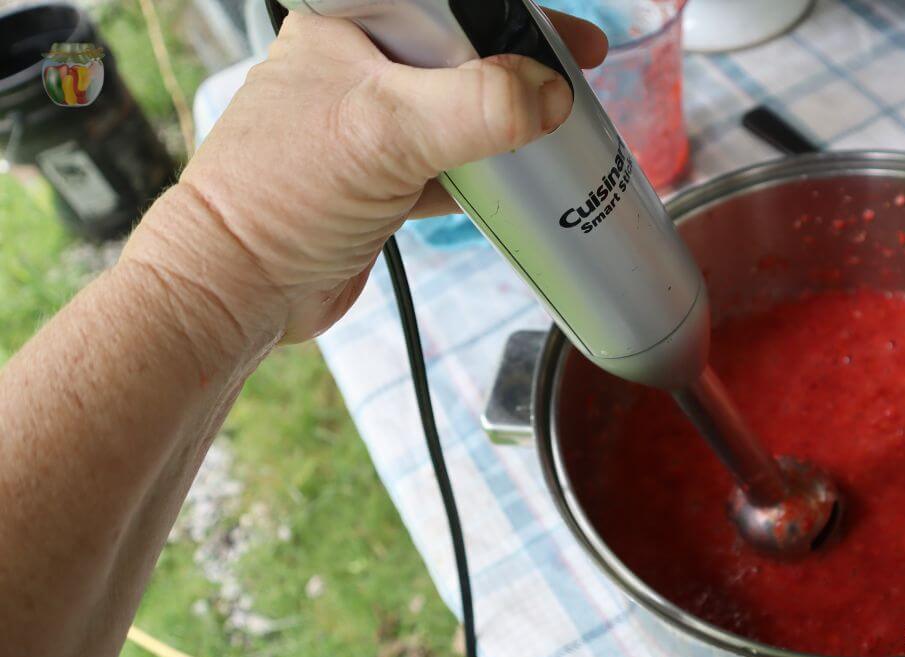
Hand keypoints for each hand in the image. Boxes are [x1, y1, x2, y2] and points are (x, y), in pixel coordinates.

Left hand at [125, 10, 606, 344]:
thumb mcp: (388, 131)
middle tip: (576, 81)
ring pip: (460, 110)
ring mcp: (369, 125)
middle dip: (521, 70)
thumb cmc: (278, 197)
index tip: (572, 41)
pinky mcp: (381, 178)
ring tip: (556, 133)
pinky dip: (485, 174)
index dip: (515, 17)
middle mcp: (356, 66)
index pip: (450, 3)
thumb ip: (480, 105)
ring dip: (507, 125)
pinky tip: (515, 184)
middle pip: (463, 54)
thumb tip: (551, 93)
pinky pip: (450, 162)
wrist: (238, 290)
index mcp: (347, 26)